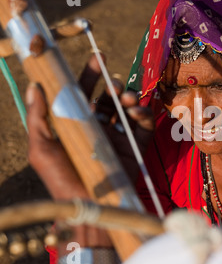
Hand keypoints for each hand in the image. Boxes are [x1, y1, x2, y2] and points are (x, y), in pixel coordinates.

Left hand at [26, 54, 153, 198]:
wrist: (88, 204)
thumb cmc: (60, 177)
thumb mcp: (42, 147)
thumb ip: (38, 117)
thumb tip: (35, 85)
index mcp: (77, 124)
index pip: (84, 95)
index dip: (90, 76)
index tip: (98, 59)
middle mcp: (98, 128)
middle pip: (108, 99)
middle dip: (113, 86)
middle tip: (115, 84)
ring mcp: (117, 136)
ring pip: (126, 109)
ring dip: (128, 98)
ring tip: (126, 99)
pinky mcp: (135, 147)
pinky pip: (143, 125)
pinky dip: (143, 114)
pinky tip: (137, 112)